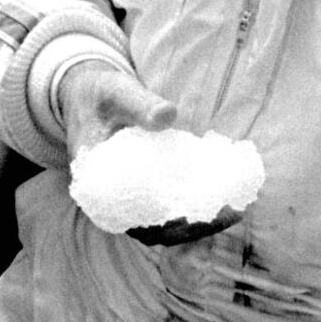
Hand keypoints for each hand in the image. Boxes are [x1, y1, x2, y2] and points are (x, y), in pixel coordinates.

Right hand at [59, 64, 241, 245]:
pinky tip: (221, 196)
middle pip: (152, 229)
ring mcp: (126, 196)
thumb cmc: (101, 94)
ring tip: (233, 211)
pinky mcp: (141, 187)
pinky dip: (191, 207)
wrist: (87, 95)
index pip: (132, 219)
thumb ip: (139, 104)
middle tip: (231, 214)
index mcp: (96, 185)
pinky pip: (166, 207)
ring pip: (161, 224)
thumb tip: (169, 114)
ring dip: (196, 223)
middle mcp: (110, 200)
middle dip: (192, 228)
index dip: (166, 226)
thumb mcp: (117, 92)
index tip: (199, 218)